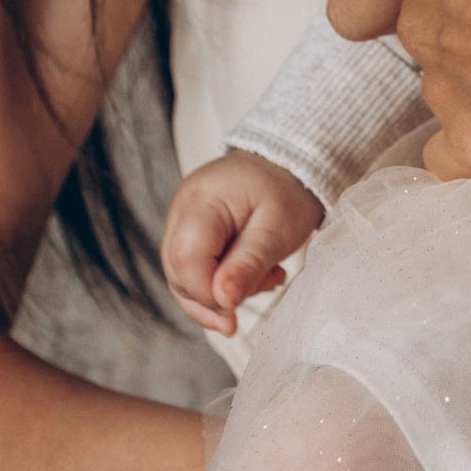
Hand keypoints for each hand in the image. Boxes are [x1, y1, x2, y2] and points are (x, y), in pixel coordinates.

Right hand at [160, 151, 322, 335]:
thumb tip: (222, 301)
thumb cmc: (289, 189)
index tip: (237, 309)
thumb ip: (249, 264)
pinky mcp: (193, 229)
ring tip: (265, 280)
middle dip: (212, 300)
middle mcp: (183, 208)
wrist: (292, 161)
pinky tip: (254, 277)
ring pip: (183, 276)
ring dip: (220, 294)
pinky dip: (221, 282)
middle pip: (177, 272)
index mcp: (201, 201)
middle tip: (257, 296)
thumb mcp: (278, 229)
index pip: (185, 259)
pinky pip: (195, 267)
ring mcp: (184, 218)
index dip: (207, 294)